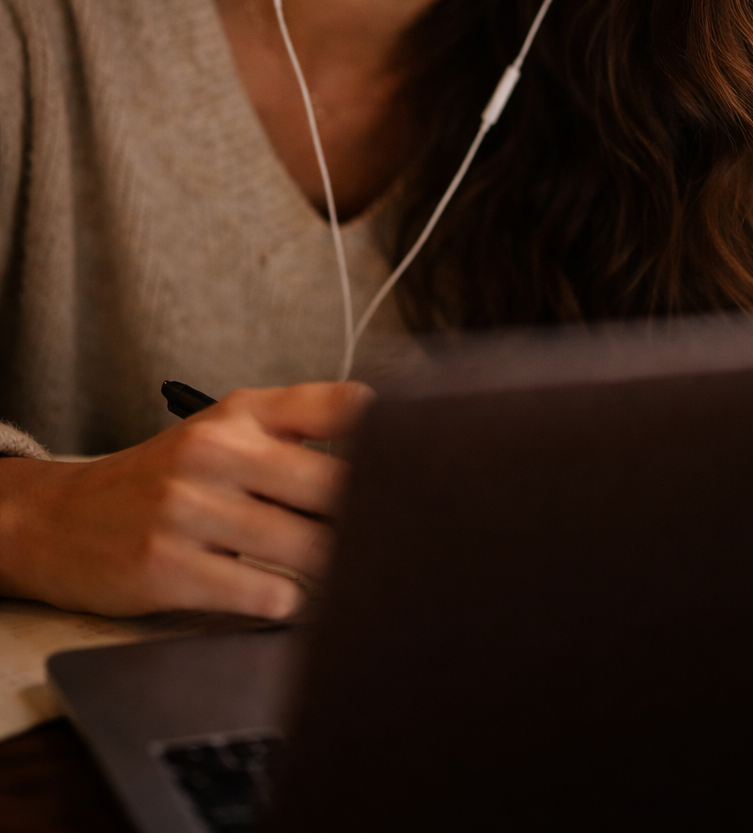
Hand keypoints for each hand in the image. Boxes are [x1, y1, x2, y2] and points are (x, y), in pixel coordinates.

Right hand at [0, 382, 370, 618]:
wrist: (60, 518)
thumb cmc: (165, 478)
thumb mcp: (225, 428)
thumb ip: (302, 424)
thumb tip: (390, 435)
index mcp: (241, 412)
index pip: (338, 408)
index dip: (397, 436)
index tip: (432, 468)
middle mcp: (216, 449)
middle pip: (333, 488)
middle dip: (373, 522)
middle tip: (404, 545)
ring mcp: (188, 508)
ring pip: (304, 547)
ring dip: (337, 572)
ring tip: (353, 580)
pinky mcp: (166, 566)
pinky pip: (261, 593)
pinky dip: (288, 603)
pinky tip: (289, 599)